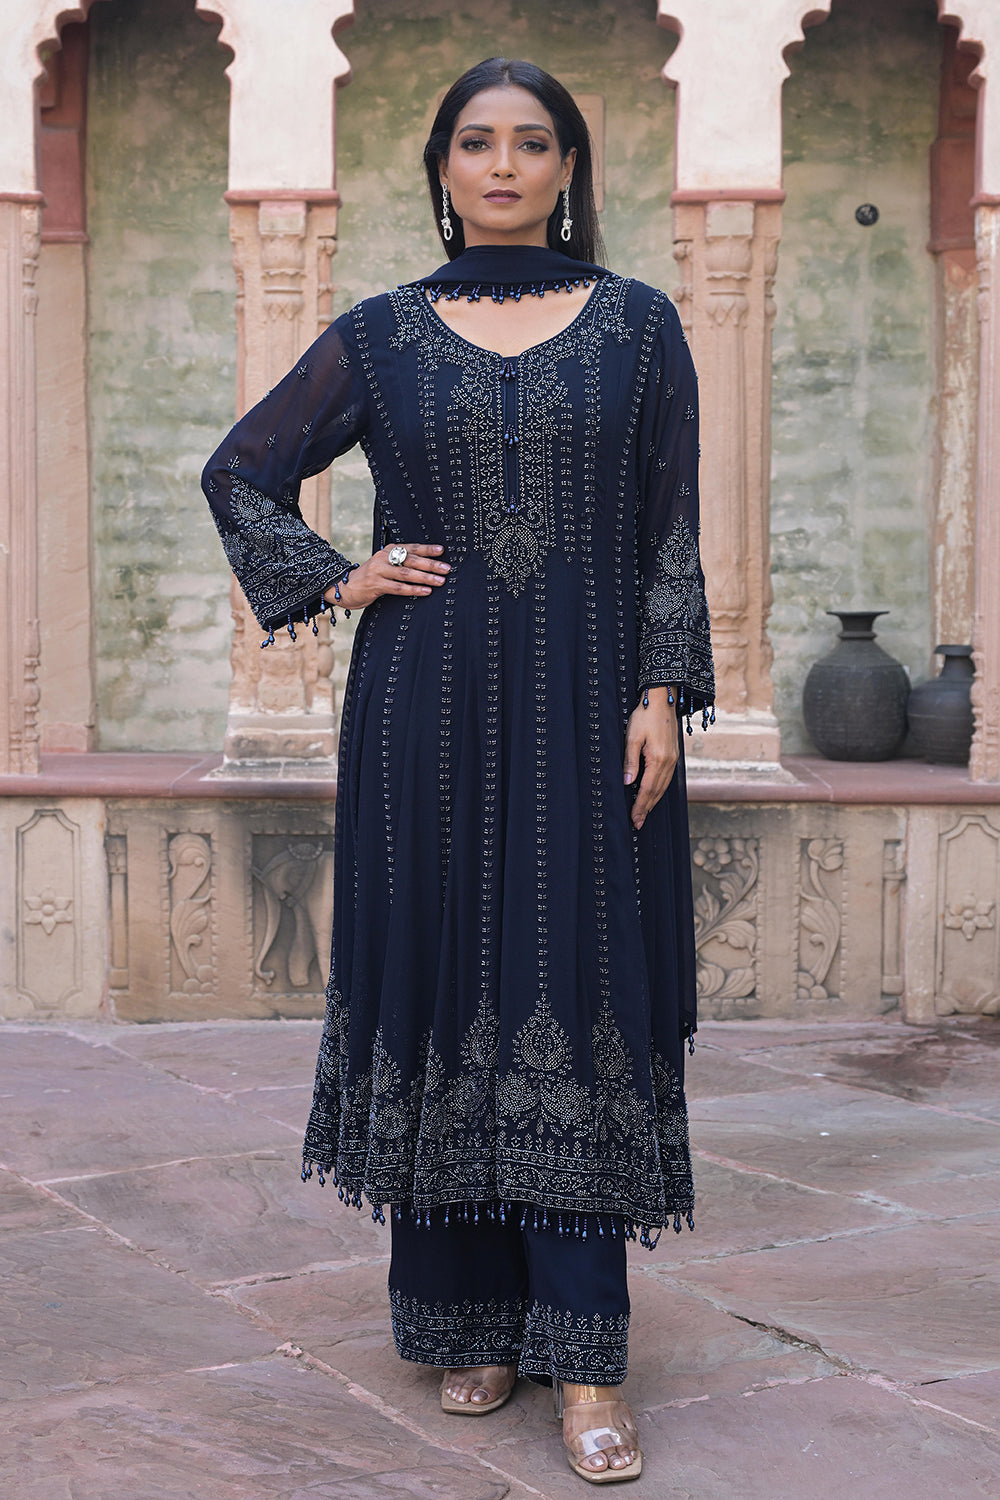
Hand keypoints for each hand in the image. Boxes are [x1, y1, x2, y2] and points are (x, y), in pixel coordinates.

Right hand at [326, 544, 449, 609]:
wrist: (344, 587)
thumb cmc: (370, 577)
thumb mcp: (384, 565)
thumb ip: (400, 563)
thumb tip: (426, 565)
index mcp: (388, 550)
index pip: (411, 548)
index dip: (427, 549)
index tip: (442, 550)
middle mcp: (383, 558)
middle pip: (411, 560)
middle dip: (431, 564)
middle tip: (446, 568)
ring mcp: (379, 571)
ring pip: (406, 574)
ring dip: (425, 577)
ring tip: (440, 581)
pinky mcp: (375, 585)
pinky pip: (398, 588)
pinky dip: (413, 589)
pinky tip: (425, 591)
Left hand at [623, 686, 678, 829]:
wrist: (662, 700)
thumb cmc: (644, 716)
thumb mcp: (632, 737)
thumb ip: (630, 761)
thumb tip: (627, 783)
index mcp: (658, 758)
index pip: (647, 789)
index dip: (640, 806)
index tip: (634, 819)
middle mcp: (669, 762)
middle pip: (657, 791)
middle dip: (647, 808)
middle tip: (638, 823)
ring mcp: (673, 759)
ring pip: (663, 786)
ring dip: (653, 801)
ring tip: (644, 813)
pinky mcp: (674, 755)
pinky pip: (667, 778)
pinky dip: (660, 790)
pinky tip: (653, 794)